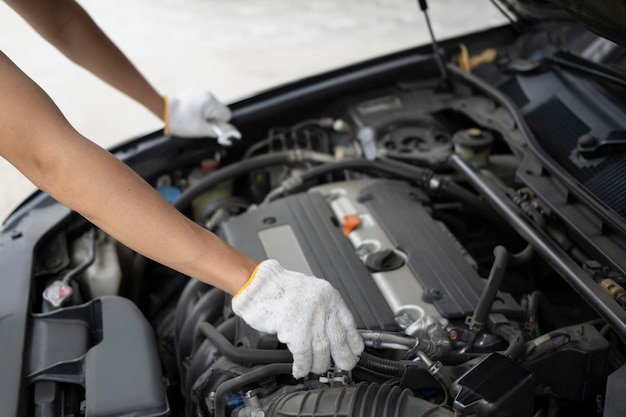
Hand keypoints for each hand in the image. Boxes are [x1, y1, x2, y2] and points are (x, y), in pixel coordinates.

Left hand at [165, 89, 240, 144]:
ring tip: (193, 117)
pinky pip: (204, 102)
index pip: (226, 115)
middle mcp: (207, 94)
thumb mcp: (200, 130)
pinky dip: (200, 108)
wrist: (164, 111)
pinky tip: (191, 112)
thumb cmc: (181, 121)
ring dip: (206, 113)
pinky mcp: (194, 91)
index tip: (209, 126)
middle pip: (219, 110)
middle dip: (212, 118)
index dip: (220, 123)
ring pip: (212, 106)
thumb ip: (216, 132)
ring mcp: (200, 91)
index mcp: (210, 102)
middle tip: (199, 123)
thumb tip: (228, 134)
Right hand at [232, 260, 363, 378]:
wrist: (259, 285)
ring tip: (316, 368)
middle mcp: (322, 307)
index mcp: (328, 296)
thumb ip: (323, 308)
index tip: (355, 350)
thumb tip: (331, 330)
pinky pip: (303, 355)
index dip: (353, 340)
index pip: (348, 322)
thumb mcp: (310, 290)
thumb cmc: (280, 288)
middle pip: (339, 339)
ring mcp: (310, 319)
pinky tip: (301, 369)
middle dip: (343, 357)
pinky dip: (303, 366)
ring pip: (322, 350)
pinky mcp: (295, 330)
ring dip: (319, 364)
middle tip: (344, 365)